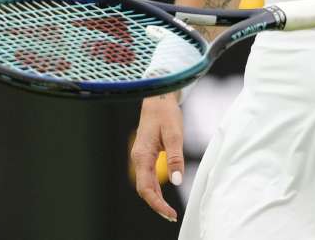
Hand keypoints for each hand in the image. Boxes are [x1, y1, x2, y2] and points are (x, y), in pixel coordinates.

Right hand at [130, 93, 183, 222]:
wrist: (158, 99)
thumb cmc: (165, 114)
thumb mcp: (174, 134)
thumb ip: (175, 158)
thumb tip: (176, 181)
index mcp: (142, 155)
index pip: (146, 187)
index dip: (157, 203)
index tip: (170, 213)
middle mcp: (138, 158)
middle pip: (144, 189)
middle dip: (156, 204)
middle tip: (172, 216)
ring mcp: (141, 156)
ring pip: (145, 184)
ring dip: (156, 198)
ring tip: (169, 210)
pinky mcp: (146, 155)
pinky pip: (148, 176)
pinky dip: (155, 188)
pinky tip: (163, 195)